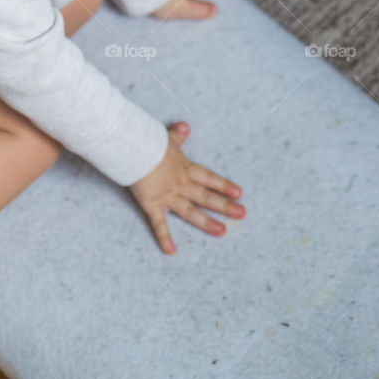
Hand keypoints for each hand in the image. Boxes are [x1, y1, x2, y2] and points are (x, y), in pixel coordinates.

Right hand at [128, 123, 244, 253]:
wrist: (135, 149)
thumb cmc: (149, 141)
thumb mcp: (166, 137)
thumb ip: (177, 135)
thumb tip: (185, 126)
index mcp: (184, 168)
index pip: (208, 178)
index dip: (223, 185)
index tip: (239, 193)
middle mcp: (180, 184)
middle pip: (205, 196)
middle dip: (224, 206)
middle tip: (242, 214)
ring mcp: (168, 196)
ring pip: (191, 212)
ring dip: (207, 222)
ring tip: (222, 232)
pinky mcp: (152, 204)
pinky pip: (159, 224)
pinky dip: (164, 237)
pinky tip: (171, 251)